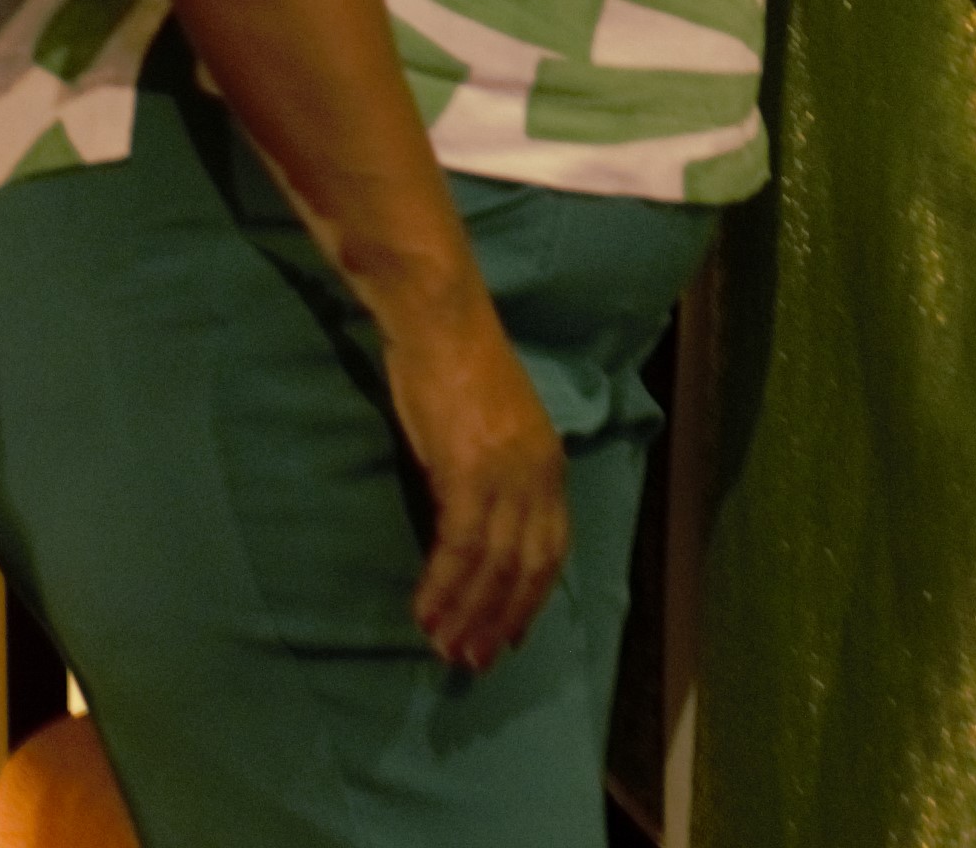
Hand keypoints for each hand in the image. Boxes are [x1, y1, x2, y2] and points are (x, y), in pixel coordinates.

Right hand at [370, 286, 570, 673]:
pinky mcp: (468, 470)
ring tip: (444, 648)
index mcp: (548, 462)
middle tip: (473, 660)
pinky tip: (424, 610)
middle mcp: (539, 473)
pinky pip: (459, 545)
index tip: (511, 638)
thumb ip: (495, 475)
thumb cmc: (455, 363)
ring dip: (468, 613)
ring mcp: (507, 472)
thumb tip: (478, 530)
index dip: (531, 599)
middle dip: (501, 619)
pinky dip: (443, 585)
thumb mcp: (492, 427)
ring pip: (494, 565)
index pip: (551, 548)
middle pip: (528, 567)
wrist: (438, 316)